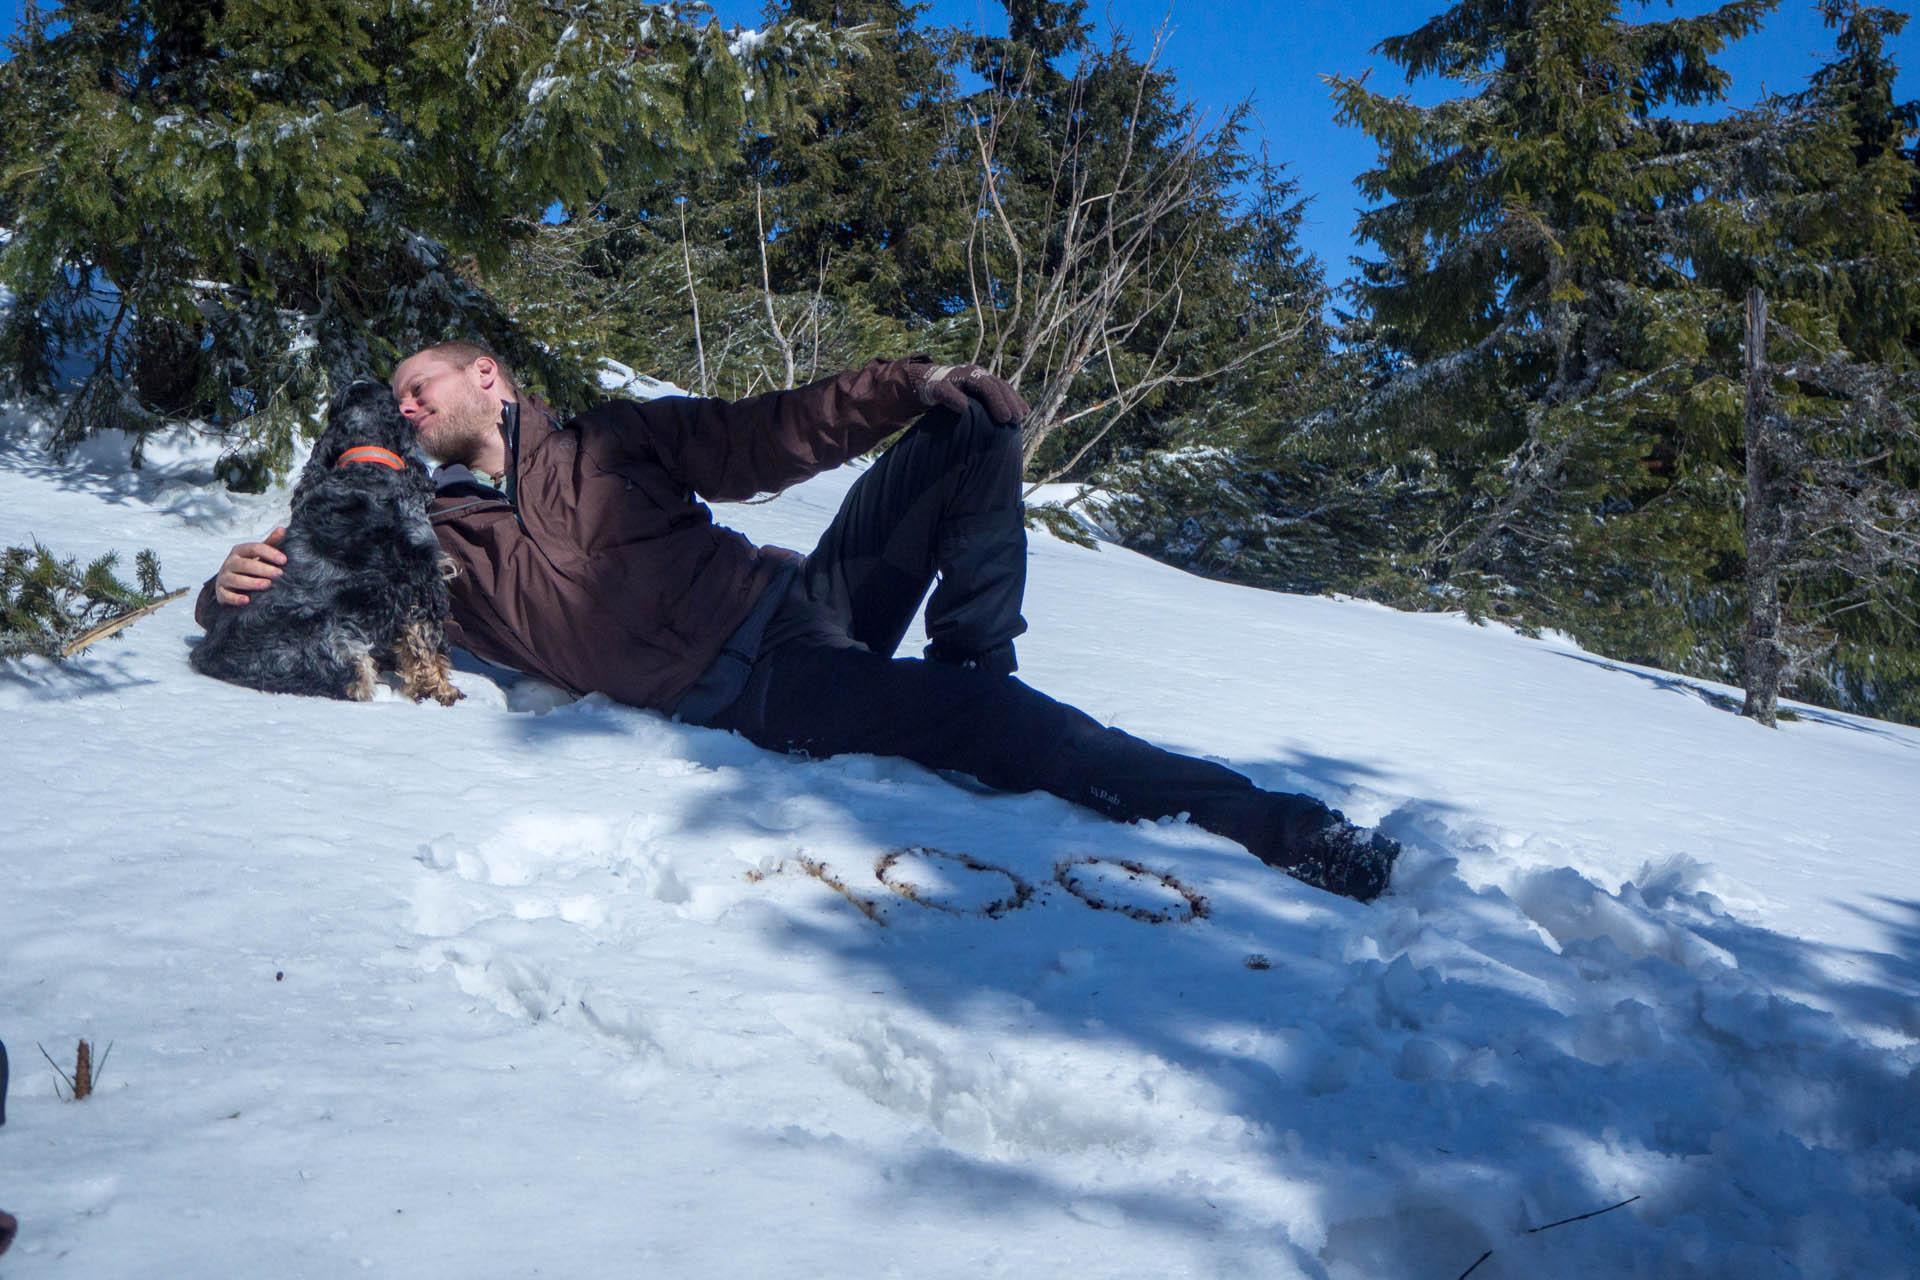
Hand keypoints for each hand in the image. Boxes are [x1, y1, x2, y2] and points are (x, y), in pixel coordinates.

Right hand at [213, 528, 288, 605]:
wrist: (230, 583)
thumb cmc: (250, 566)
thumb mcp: (259, 554)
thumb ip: (270, 543)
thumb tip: (282, 529)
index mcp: (239, 551)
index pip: (254, 548)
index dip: (269, 553)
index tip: (284, 560)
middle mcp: (229, 563)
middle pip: (245, 564)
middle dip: (263, 569)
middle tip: (279, 574)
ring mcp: (224, 578)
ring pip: (236, 580)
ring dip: (252, 583)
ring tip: (268, 585)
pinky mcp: (221, 593)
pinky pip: (227, 596)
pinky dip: (236, 599)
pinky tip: (247, 600)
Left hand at [909, 362, 1028, 425]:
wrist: (932, 380)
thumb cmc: (934, 388)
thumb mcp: (936, 391)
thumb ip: (948, 397)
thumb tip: (964, 407)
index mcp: (969, 374)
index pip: (987, 386)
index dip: (997, 402)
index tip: (1004, 418)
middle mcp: (980, 373)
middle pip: (999, 387)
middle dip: (1010, 403)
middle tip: (1016, 420)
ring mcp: (985, 378)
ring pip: (1004, 388)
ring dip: (1014, 402)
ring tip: (1021, 417)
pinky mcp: (987, 385)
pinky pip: (1004, 391)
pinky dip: (1013, 400)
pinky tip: (1022, 410)